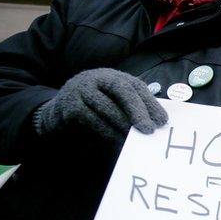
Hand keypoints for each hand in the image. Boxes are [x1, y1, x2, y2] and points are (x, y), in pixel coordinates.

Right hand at [34, 68, 167, 144]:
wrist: (58, 112)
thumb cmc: (94, 107)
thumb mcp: (113, 101)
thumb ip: (133, 106)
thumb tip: (158, 121)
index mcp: (111, 76)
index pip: (135, 86)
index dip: (150, 103)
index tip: (163, 121)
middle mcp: (96, 78)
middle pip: (122, 91)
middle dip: (138, 111)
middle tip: (149, 130)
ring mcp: (81, 90)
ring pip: (108, 108)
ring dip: (124, 127)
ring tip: (136, 140)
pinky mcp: (70, 108)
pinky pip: (93, 122)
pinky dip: (108, 134)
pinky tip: (118, 143)